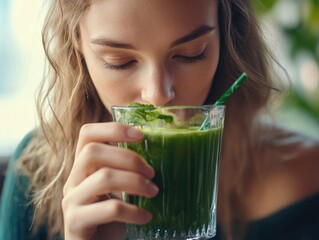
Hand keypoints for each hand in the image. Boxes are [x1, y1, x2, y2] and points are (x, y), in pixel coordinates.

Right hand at [62, 122, 157, 239]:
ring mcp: (72, 201)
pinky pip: (110, 209)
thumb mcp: (117, 188)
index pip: (87, 134)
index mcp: (83, 167)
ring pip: (103, 178)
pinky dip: (134, 211)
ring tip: (154, 192)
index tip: (140, 135)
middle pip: (93, 152)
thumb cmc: (111, 216)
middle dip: (128, 158)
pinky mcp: (76, 222)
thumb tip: (160, 151)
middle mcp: (73, 180)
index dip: (113, 129)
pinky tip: (146, 217)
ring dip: (136, 182)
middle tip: (152, 172)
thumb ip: (125, 170)